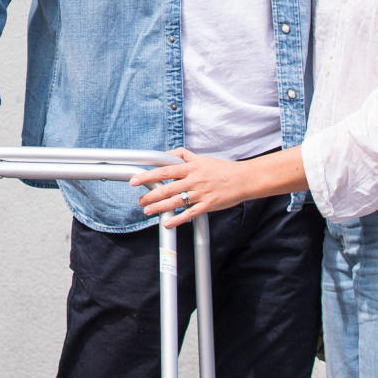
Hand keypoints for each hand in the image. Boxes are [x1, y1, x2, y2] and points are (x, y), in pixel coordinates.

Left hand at [129, 149, 259, 226]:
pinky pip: (189, 213)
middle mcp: (194, 180)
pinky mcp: (208, 205)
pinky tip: (167, 222)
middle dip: (150, 196)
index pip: (164, 171)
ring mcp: (201, 193)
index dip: (148, 176)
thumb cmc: (221, 168)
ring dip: (159, 207)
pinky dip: (177, 219)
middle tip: (140, 201)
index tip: (135, 180)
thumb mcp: (201, 158)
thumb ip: (183, 155)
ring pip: (175, 202)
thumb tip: (166, 155)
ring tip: (147, 210)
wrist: (243, 179)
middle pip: (167, 189)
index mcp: (191, 167)